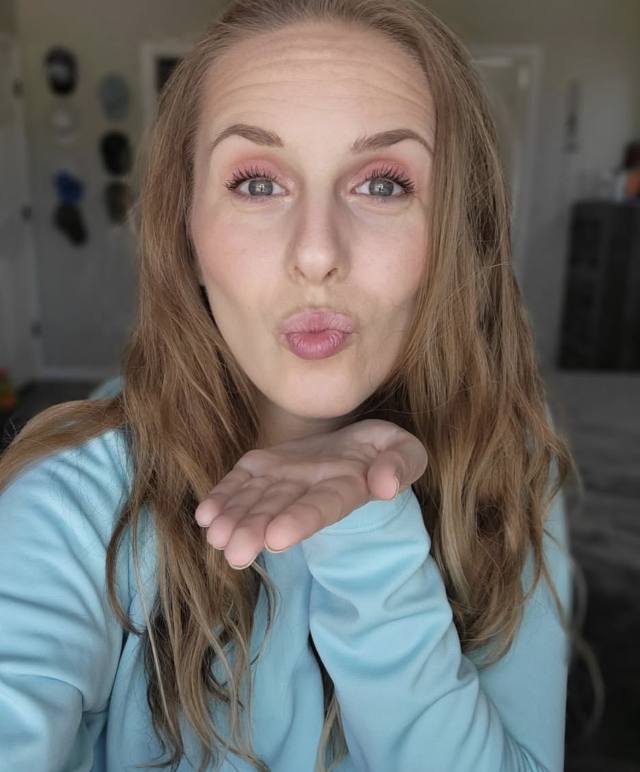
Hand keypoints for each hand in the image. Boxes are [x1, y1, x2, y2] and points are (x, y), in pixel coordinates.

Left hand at [194, 419, 427, 569]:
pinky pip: (242, 483)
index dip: (300, 521)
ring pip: (256, 502)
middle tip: (234, 552)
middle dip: (256, 530)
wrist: (358, 444)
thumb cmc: (386, 450)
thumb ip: (400, 465)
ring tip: (214, 534)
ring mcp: (284, 482)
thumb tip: (385, 485)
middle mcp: (309, 492)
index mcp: (345, 490)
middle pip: (281, 513)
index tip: (277, 539)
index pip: (322, 508)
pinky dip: (223, 497)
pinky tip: (205, 514)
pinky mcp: (265, 468)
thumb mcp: (405, 450)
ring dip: (234, 519)